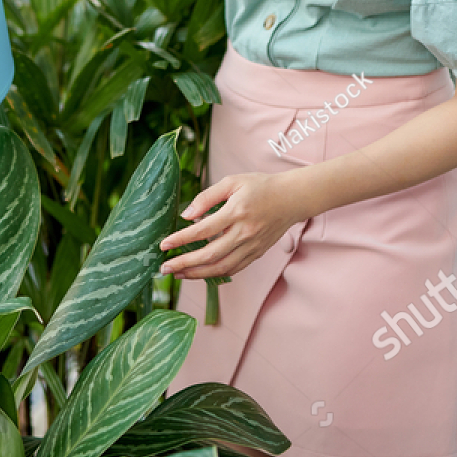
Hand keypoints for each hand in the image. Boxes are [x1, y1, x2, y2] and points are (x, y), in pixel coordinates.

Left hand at [158, 172, 307, 279]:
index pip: (203, 230)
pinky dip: (215, 274)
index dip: (181, 239)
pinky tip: (200, 273)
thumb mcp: (232, 182)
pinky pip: (234, 269)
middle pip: (210, 255)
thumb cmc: (260, 186)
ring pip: (221, 268)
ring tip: (178, 274)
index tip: (163, 245)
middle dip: (184, 264)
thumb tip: (186, 216)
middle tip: (164, 268)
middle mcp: (245, 233)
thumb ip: (207, 197)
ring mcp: (252, 246)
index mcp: (237, 212)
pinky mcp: (257, 254)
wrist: (292, 198)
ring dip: (197, 274)